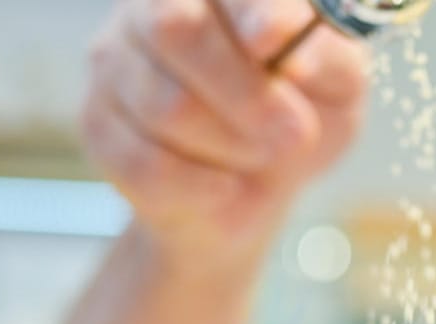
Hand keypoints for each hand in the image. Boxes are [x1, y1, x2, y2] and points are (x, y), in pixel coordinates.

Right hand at [83, 0, 369, 261]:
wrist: (248, 193)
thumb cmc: (297, 119)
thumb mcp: (337, 91)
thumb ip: (328, 60)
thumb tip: (293, 55)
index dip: (249, 7)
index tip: (269, 41)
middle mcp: (154, 5)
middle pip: (175, 28)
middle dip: (244, 92)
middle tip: (294, 134)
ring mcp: (115, 61)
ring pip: (164, 105)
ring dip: (230, 145)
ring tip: (259, 155)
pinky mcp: (98, 123)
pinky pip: (143, 162)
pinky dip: (198, 186)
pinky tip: (223, 185)